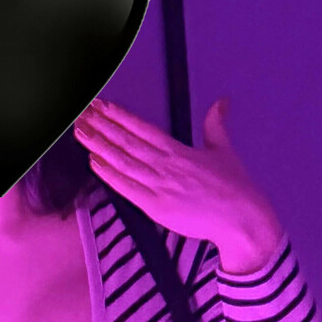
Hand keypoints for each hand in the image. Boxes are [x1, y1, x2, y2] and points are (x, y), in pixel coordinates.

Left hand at [73, 95, 284, 273]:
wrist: (242, 219)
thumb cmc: (235, 187)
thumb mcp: (224, 151)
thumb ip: (215, 125)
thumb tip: (222, 101)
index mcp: (179, 150)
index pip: (142, 128)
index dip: (119, 116)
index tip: (101, 105)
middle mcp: (166, 165)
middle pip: (127, 141)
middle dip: (101, 126)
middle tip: (79, 112)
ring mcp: (160, 186)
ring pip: (123, 161)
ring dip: (99, 145)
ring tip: (79, 131)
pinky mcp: (157, 208)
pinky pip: (127, 188)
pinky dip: (110, 174)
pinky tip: (94, 161)